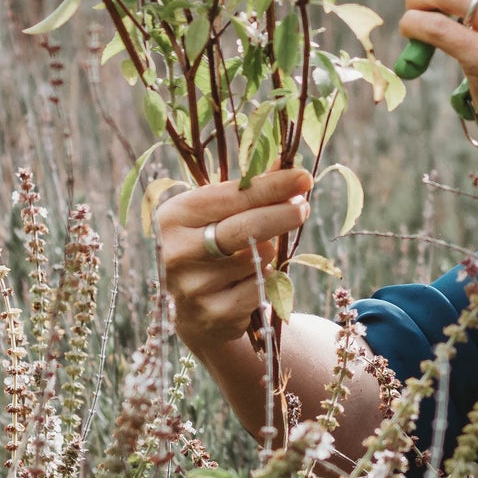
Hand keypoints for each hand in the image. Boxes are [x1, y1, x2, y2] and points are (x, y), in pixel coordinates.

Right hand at [158, 167, 311, 350]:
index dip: (271, 186)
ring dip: (268, 251)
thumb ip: (247, 190)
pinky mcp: (213, 315)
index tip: (303, 177)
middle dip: (282, 214)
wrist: (195, 314)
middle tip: (304, 206)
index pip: (231, 196)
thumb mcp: (217, 215)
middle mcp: (176, 251)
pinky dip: (265, 279)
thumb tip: (286, 162)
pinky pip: (260, 287)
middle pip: (246, 228)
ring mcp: (192, 287)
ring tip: (256, 252)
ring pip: (257, 257)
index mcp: (173, 216)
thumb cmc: (208, 249)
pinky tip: (250, 280)